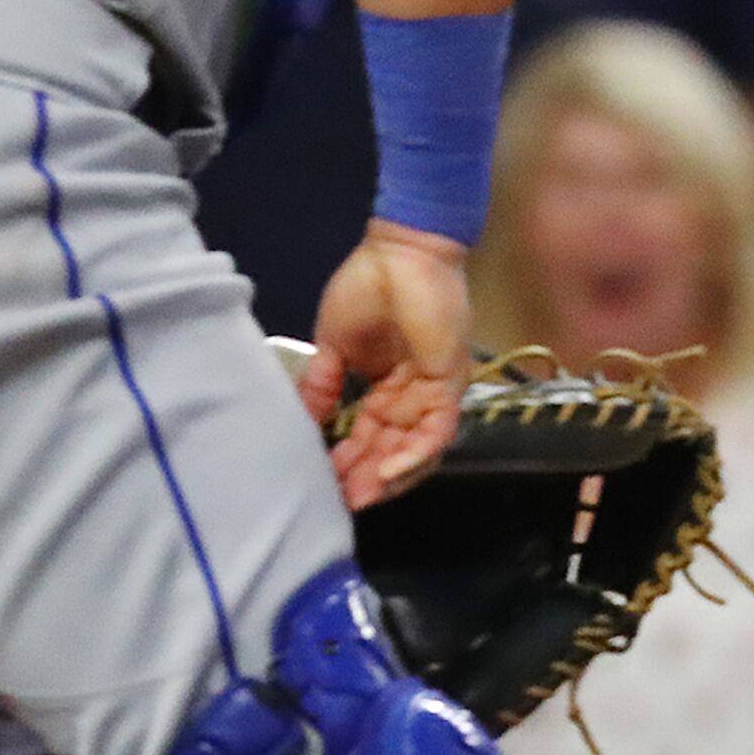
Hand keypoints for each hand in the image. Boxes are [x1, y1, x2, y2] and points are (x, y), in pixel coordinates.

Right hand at [301, 219, 475, 510]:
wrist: (400, 251)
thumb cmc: (368, 286)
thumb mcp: (332, 345)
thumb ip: (322, 386)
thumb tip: (304, 422)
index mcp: (386, 387)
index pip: (367, 435)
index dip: (346, 461)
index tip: (322, 482)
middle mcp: (412, 396)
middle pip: (390, 451)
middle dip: (365, 479)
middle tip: (339, 503)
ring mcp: (433, 393)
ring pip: (415, 451)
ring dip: (388, 477)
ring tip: (359, 497)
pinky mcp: (449, 385)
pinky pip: (435, 433)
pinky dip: (411, 456)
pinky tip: (384, 473)